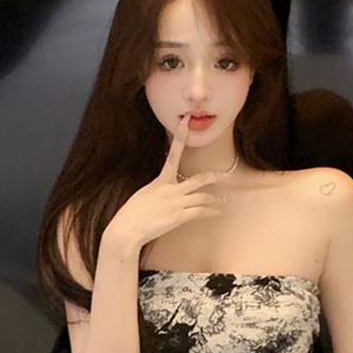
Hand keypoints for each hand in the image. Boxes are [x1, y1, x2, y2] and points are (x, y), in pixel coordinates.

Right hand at [106, 113, 225, 246]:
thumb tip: (164, 193)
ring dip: (215, 199)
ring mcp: (175, 203)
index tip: (186, 123)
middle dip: (214, 177)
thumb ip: (156, 192)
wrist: (126, 229)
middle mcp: (170, 190)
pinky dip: (211, 211)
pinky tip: (218, 212)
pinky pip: (200, 212)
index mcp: (160, 182)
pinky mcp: (178, 217)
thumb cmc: (131, 215)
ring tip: (223, 202)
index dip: (180, 138)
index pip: (172, 155)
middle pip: (198, 180)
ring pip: (203, 197)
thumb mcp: (143, 196)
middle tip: (226, 176)